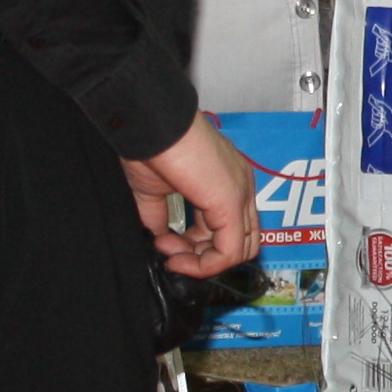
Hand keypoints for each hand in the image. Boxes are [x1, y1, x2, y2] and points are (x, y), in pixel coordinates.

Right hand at [124, 115, 257, 279]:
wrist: (151, 126)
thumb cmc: (153, 145)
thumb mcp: (156, 190)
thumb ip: (161, 216)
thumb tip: (158, 238)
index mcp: (227, 181)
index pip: (231, 228)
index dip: (201, 246)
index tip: (170, 247)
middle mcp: (240, 187)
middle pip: (239, 242)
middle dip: (201, 257)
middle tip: (170, 253)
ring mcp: (240, 194)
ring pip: (237, 250)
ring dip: (198, 262)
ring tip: (167, 252)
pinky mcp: (231, 203)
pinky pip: (228, 252)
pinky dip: (202, 264)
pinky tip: (176, 256)